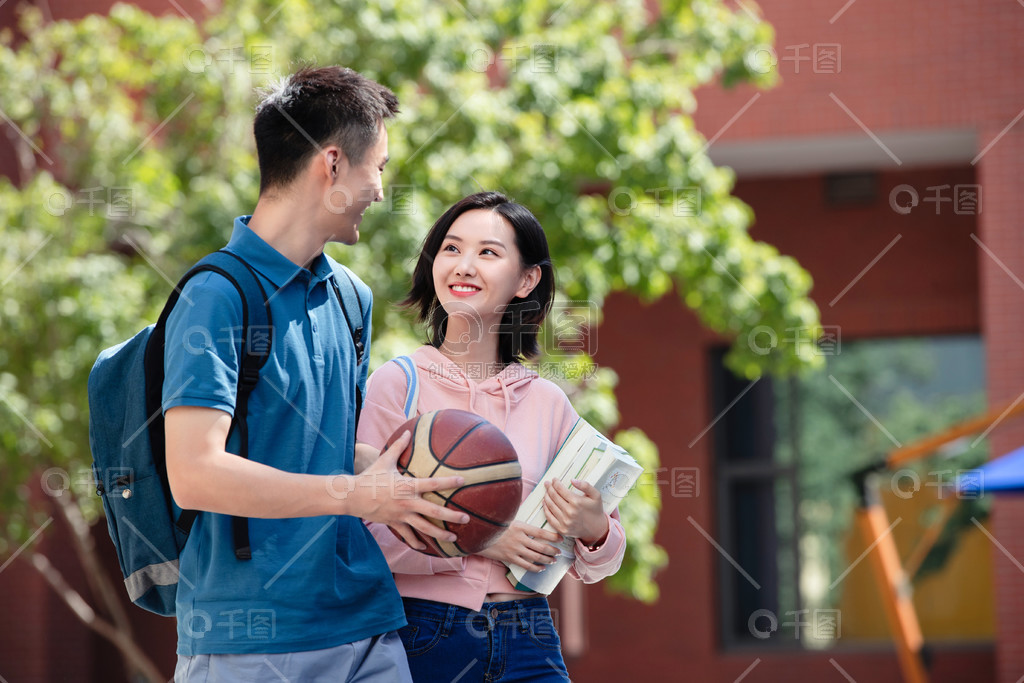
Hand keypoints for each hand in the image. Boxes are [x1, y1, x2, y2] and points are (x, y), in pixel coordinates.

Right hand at [332, 431, 468, 549]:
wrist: (352, 496)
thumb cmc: (370, 477)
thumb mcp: (385, 460)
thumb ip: (398, 446)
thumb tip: (407, 431)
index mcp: (408, 486)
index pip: (433, 484)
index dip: (449, 482)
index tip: (463, 481)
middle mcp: (407, 502)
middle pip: (434, 511)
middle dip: (451, 516)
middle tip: (466, 518)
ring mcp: (401, 515)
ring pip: (424, 527)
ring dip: (440, 534)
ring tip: (453, 538)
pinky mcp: (394, 523)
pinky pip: (408, 535)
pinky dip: (416, 542)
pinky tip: (425, 548)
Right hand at [477, 521, 562, 571]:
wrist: (478, 535)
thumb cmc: (494, 526)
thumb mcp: (508, 520)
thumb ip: (521, 524)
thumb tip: (534, 525)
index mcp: (520, 526)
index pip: (541, 532)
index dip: (553, 536)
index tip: (561, 538)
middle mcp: (519, 538)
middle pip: (541, 547)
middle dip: (552, 550)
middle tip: (559, 552)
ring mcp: (514, 549)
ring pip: (536, 557)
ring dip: (547, 560)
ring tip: (553, 561)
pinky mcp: (509, 558)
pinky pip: (526, 565)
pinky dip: (535, 568)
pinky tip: (541, 568)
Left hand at [542, 479, 608, 546]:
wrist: (597, 529)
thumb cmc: (595, 510)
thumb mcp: (596, 495)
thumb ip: (585, 485)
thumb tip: (572, 480)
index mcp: (577, 502)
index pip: (560, 489)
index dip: (555, 483)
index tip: (554, 480)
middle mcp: (569, 512)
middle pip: (554, 496)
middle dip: (549, 488)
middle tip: (547, 484)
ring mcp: (565, 521)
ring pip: (550, 505)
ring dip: (546, 496)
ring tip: (546, 491)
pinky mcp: (562, 529)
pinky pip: (549, 517)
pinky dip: (545, 509)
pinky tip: (545, 503)